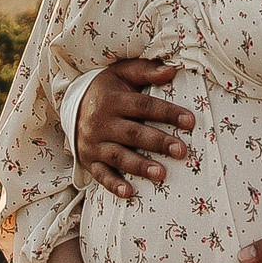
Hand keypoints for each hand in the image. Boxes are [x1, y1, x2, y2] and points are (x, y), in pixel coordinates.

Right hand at [78, 59, 195, 200]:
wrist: (71, 105)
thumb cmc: (106, 90)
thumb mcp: (122, 73)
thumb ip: (146, 71)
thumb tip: (173, 70)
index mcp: (112, 99)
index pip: (144, 106)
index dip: (167, 113)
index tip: (190, 121)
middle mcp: (101, 122)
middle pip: (133, 133)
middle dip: (158, 142)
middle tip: (181, 151)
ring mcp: (94, 143)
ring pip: (119, 156)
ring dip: (140, 166)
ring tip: (161, 174)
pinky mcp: (90, 160)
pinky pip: (101, 174)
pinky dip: (113, 185)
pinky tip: (129, 192)